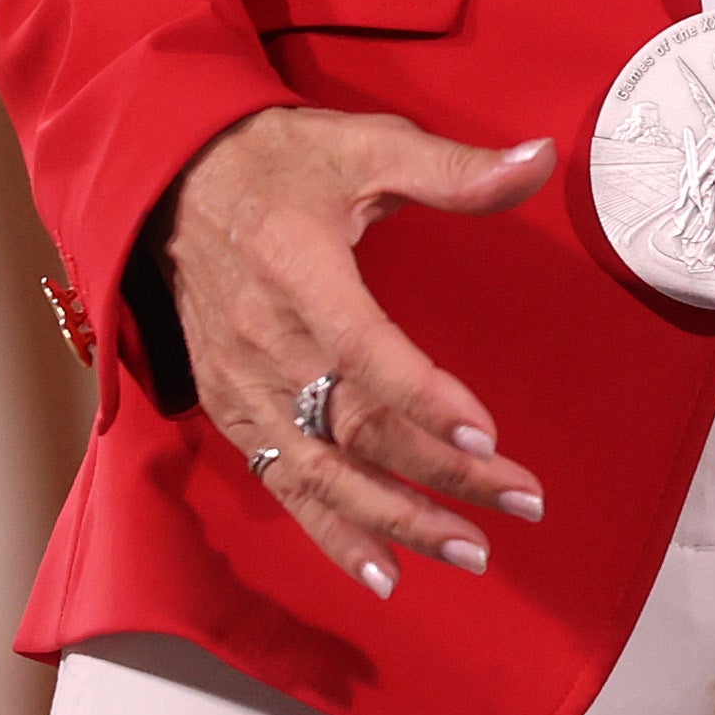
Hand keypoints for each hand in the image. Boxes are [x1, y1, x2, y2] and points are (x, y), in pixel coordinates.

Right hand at [161, 107, 556, 597]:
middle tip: (521, 503)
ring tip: (469, 551)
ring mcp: (240, 385)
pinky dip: (330, 531)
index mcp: (298, 271)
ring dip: (395, 519)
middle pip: (356, 426)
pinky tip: (383, 572)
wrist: (173, 180)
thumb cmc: (281, 161)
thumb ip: (453, 166)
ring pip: (322, 470)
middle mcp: (262, 342)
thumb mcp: (368, 142)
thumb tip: (541, 158)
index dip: (424, 397)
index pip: (365, 350)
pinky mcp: (229, 408)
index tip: (484, 437)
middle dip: (440, 475)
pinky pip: (281, 482)